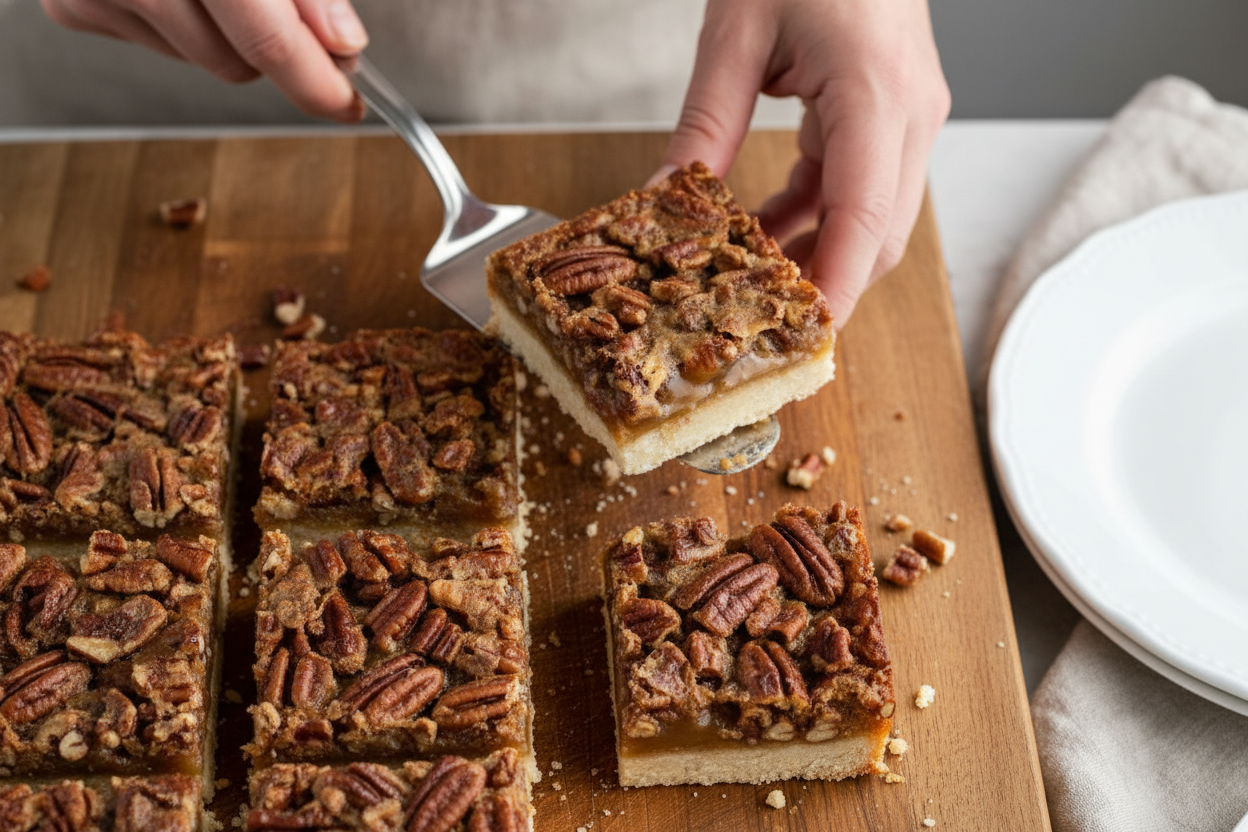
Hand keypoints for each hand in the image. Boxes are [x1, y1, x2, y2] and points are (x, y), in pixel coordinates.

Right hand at [40, 0, 368, 120]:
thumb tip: (341, 42)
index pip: (268, 41)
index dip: (316, 83)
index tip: (347, 103)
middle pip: (235, 62)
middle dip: (272, 46)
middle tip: (287, 10)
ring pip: (198, 58)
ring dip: (223, 31)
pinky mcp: (74, 5)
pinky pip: (153, 41)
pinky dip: (177, 17)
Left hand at [656, 0, 949, 325]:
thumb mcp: (738, 30)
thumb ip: (704, 122)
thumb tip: (664, 196)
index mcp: (877, 92)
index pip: (867, 219)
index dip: (838, 287)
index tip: (807, 339)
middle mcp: (911, 113)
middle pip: (880, 234)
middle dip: (825, 284)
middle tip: (759, 326)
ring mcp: (910, 115)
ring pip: (872, 218)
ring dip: (813, 252)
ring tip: (744, 282)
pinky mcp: (893, 114)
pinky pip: (858, 187)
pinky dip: (812, 217)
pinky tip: (759, 231)